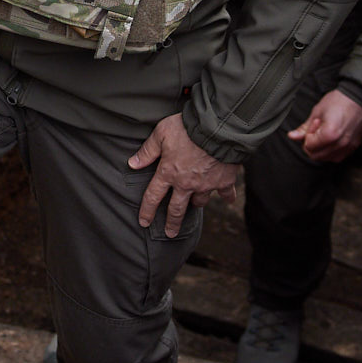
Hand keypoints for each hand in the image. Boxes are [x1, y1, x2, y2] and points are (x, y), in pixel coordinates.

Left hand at [128, 114, 236, 237]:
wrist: (217, 129)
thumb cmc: (187, 128)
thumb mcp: (161, 134)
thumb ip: (147, 151)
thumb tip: (133, 163)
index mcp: (168, 173)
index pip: (153, 196)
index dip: (147, 211)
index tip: (144, 222)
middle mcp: (186, 184)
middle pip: (177, 209)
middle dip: (172, 223)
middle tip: (170, 234)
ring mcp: (206, 184)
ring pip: (200, 201)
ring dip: (197, 203)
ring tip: (196, 204)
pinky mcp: (224, 181)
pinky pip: (226, 193)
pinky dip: (228, 197)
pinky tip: (228, 201)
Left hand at [287, 89, 361, 164]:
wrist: (359, 97)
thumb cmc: (338, 101)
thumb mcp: (317, 112)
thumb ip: (304, 128)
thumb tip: (292, 136)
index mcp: (330, 134)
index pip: (309, 147)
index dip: (307, 136)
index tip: (314, 124)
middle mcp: (340, 143)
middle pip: (316, 156)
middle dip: (312, 145)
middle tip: (317, 131)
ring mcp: (348, 146)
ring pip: (327, 159)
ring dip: (321, 150)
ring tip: (325, 134)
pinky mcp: (354, 147)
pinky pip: (338, 157)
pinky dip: (331, 152)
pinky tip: (332, 140)